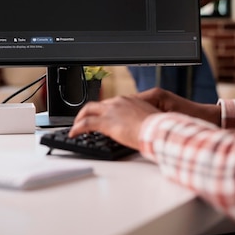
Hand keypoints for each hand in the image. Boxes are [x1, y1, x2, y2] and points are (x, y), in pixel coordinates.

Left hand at [69, 88, 220, 148]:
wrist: (160, 130)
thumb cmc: (161, 128)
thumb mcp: (151, 121)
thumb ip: (142, 122)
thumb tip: (142, 130)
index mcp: (131, 100)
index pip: (113, 103)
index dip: (104, 110)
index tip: (100, 115)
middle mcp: (120, 102)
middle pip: (98, 104)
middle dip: (89, 112)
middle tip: (83, 120)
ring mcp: (112, 110)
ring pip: (89, 111)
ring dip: (80, 118)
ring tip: (76, 127)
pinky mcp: (106, 122)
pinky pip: (86, 123)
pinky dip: (78, 128)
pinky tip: (74, 134)